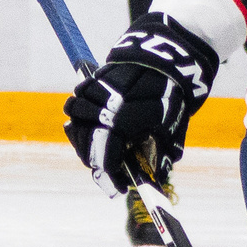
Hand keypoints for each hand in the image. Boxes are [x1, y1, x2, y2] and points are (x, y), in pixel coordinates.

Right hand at [63, 13, 218, 191]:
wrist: (165, 59)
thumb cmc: (170, 96)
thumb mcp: (171, 127)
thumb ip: (162, 154)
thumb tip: (155, 178)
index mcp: (123, 123)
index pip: (105, 159)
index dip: (110, 177)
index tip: (117, 187)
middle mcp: (104, 109)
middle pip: (85, 144)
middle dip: (94, 160)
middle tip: (108, 168)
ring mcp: (95, 94)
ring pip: (74, 122)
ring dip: (84, 137)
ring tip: (98, 144)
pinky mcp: (91, 81)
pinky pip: (76, 102)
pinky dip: (80, 114)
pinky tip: (93, 121)